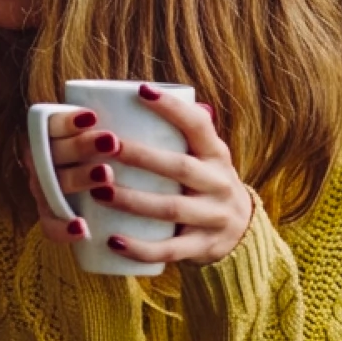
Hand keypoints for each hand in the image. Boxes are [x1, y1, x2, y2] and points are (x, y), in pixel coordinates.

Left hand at [33, 92, 254, 267]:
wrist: (242, 233)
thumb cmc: (206, 183)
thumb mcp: (206, 156)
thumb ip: (181, 132)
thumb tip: (131, 93)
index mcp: (217, 155)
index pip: (199, 125)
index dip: (172, 107)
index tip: (141, 90)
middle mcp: (219, 184)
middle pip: (179, 167)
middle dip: (141, 156)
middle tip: (106, 146)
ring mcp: (213, 218)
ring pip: (171, 209)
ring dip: (133, 200)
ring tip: (99, 192)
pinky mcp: (202, 248)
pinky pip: (170, 250)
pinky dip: (141, 248)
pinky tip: (113, 241)